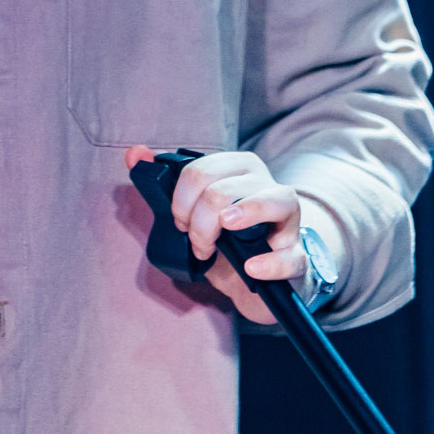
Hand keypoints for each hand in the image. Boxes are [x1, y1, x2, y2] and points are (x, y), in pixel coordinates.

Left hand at [124, 147, 306, 324]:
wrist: (254, 280)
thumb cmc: (224, 240)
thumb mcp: (192, 212)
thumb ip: (163, 181)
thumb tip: (133, 153)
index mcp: (240, 170)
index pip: (202, 170)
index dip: (181, 200)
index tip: (179, 222)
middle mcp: (268, 186)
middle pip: (225, 190)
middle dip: (199, 222)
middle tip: (197, 244)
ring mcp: (290, 221)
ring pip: (273, 201)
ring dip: (237, 222)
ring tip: (215, 244)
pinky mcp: (299, 256)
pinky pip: (291, 254)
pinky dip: (269, 262)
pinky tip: (251, 267)